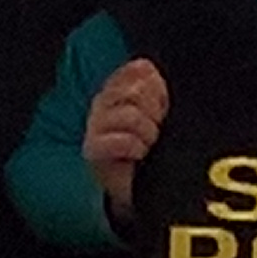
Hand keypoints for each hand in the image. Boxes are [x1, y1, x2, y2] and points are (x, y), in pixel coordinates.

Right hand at [84, 57, 171, 223]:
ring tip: (149, 145)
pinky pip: (122, 140)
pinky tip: (139, 155)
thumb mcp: (157, 116)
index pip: (141, 69)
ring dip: (148, 133)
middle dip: (155, 111)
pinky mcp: (93, 149)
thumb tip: (152, 73)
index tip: (163, 109)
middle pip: (136, 90)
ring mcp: (95, 124)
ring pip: (131, 114)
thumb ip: (156, 91)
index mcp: (120, 88)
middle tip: (156, 130)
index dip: (159, 89)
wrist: (132, 188)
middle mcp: (103, 102)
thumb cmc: (148, 151)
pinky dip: (136, 148)